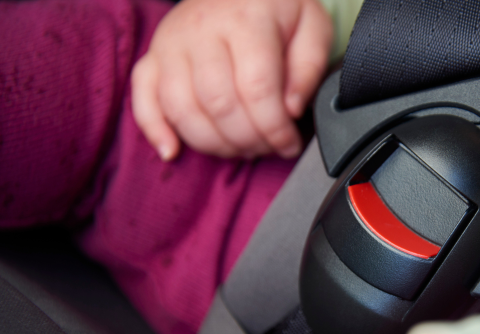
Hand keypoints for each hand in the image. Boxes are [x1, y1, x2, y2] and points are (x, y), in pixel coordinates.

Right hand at [131, 0, 331, 159]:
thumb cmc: (276, 7)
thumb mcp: (312, 27)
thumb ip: (309, 68)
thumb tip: (291, 110)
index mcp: (246, 21)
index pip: (257, 89)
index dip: (275, 129)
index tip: (289, 144)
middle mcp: (202, 31)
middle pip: (219, 104)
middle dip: (247, 139)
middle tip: (267, 147)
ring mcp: (171, 44)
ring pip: (182, 109)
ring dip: (212, 142)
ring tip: (239, 148)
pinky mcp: (153, 56)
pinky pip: (143, 97)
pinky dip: (154, 129)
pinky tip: (173, 150)